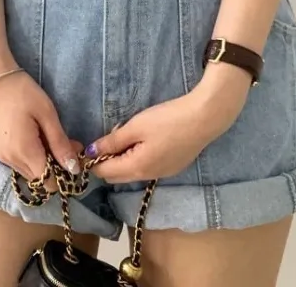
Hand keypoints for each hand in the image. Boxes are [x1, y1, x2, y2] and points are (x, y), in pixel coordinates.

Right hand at [0, 70, 81, 184]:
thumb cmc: (24, 93)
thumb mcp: (47, 114)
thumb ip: (60, 143)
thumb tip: (74, 169)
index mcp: (24, 151)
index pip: (48, 182)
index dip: (64, 174)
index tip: (73, 156)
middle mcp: (10, 160)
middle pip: (39, 178)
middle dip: (56, 166)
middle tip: (67, 142)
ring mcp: (1, 157)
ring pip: (29, 172)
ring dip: (43, 161)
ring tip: (50, 137)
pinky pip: (18, 164)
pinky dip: (31, 157)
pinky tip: (36, 138)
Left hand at [89, 65, 250, 182]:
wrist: (204, 118)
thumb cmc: (167, 119)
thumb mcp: (136, 126)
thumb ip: (112, 141)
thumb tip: (91, 151)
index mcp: (136, 168)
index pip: (104, 172)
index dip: (93, 160)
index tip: (91, 144)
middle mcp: (148, 177)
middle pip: (117, 176)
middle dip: (107, 161)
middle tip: (110, 138)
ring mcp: (163, 174)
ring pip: (132, 172)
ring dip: (123, 159)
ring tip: (127, 136)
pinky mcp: (173, 167)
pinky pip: (147, 168)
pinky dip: (138, 158)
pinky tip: (145, 141)